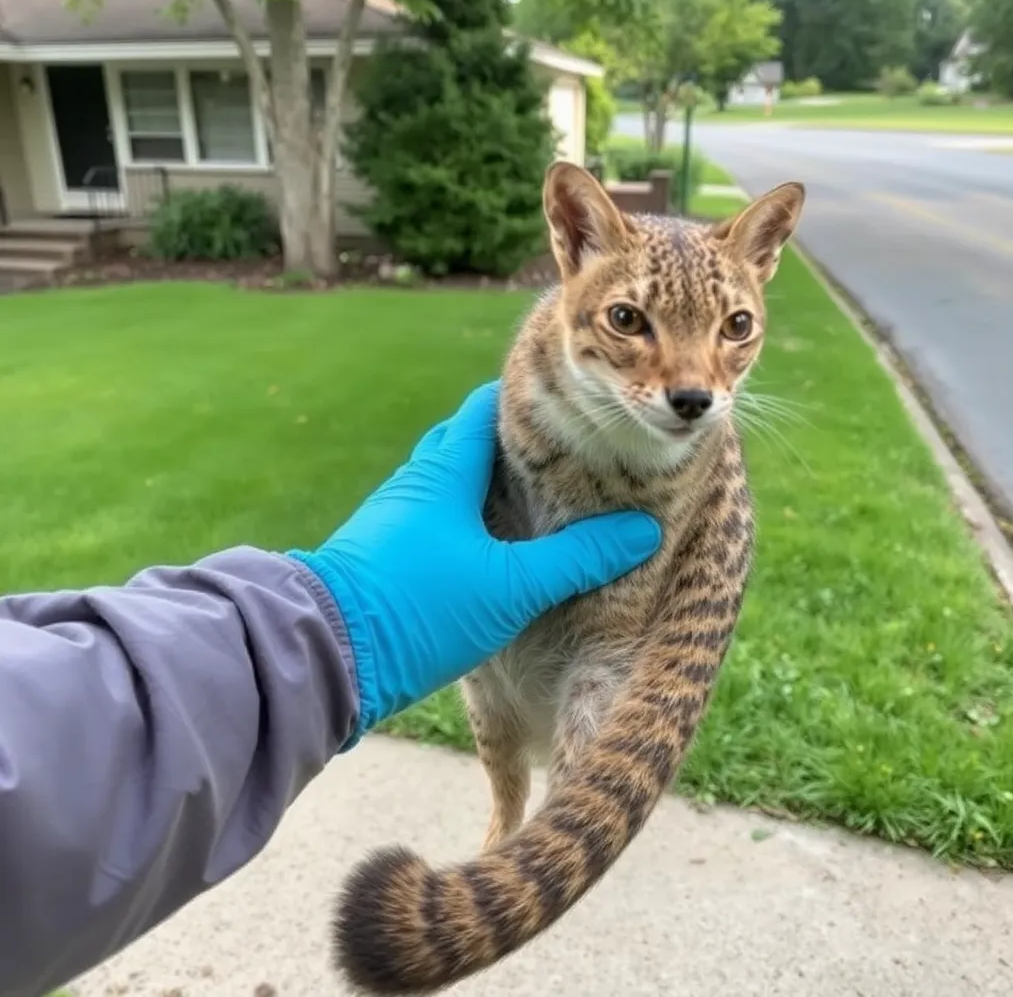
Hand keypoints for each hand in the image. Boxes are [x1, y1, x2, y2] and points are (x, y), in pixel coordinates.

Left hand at [289, 381, 661, 746]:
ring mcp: (395, 519)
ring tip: (540, 500)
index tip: (572, 404)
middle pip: (468, 443)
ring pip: (451, 486)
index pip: (486, 407)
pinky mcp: (385, 556)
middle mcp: (416, 483)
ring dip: (489, 487)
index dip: (528, 399)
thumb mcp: (511, 586)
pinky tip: (493, 551)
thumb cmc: (419, 607)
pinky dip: (468, 523)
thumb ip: (577, 558)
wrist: (326, 657)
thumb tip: (642, 531)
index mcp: (445, 469)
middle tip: (568, 455)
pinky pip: (436, 522)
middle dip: (514, 445)